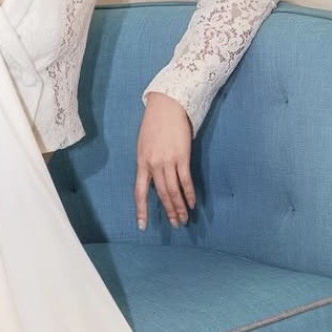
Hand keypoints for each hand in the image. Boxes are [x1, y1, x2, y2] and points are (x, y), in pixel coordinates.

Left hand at [135, 92, 195, 229]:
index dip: (141, 209)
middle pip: (160, 194)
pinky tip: (192, 203)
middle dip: (168, 211)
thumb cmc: (154, 124)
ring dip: (179, 206)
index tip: (141, 225)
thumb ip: (147, 163)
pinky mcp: (182, 157)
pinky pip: (185, 180)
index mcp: (141, 162)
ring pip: (173, 190)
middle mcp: (153, 164)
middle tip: (175, 224)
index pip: (139, 192)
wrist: (166, 105)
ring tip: (184, 218)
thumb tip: (153, 180)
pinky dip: (189, 193)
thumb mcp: (143, 145)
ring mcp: (168, 161)